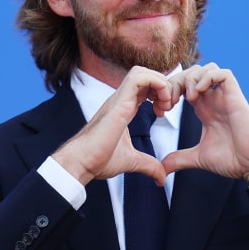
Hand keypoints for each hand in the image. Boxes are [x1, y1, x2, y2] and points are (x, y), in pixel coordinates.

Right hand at [52, 66, 174, 185]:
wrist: (81, 163)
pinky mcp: (119, 102)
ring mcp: (118, 98)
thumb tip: (161, 178)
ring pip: (141, 71)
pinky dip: (156, 84)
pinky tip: (160, 105)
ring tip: (164, 105)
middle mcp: (121, 99)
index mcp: (124, 108)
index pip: (144, 87)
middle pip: (145, 73)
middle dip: (162, 86)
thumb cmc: (98, 160)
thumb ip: (148, 166)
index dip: (159, 94)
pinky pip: (138, 78)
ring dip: (160, 84)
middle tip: (167, 107)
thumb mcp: (132, 161)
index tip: (163, 113)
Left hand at [162, 63, 248, 185]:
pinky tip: (199, 93)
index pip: (184, 85)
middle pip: (192, 72)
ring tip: (187, 97)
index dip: (170, 91)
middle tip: (169, 101)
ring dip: (192, 77)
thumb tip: (163, 168)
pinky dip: (208, 77)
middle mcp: (214, 99)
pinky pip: (223, 73)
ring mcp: (225, 97)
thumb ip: (179, 159)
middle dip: (177, 81)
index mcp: (204, 109)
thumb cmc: (233, 159)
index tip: (162, 108)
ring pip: (207, 68)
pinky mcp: (236, 97)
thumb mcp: (198, 157)